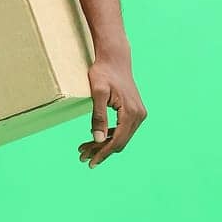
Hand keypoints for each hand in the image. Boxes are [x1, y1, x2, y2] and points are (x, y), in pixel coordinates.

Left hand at [77, 49, 147, 167]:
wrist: (115, 59)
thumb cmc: (104, 73)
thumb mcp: (98, 93)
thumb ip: (98, 116)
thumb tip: (97, 139)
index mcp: (131, 113)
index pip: (117, 141)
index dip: (103, 153)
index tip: (90, 163)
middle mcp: (139, 115)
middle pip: (119, 142)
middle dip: (101, 151)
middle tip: (81, 157)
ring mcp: (138, 114)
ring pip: (121, 137)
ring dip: (103, 145)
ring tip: (83, 150)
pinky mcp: (135, 112)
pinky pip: (122, 130)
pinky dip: (109, 136)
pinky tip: (94, 138)